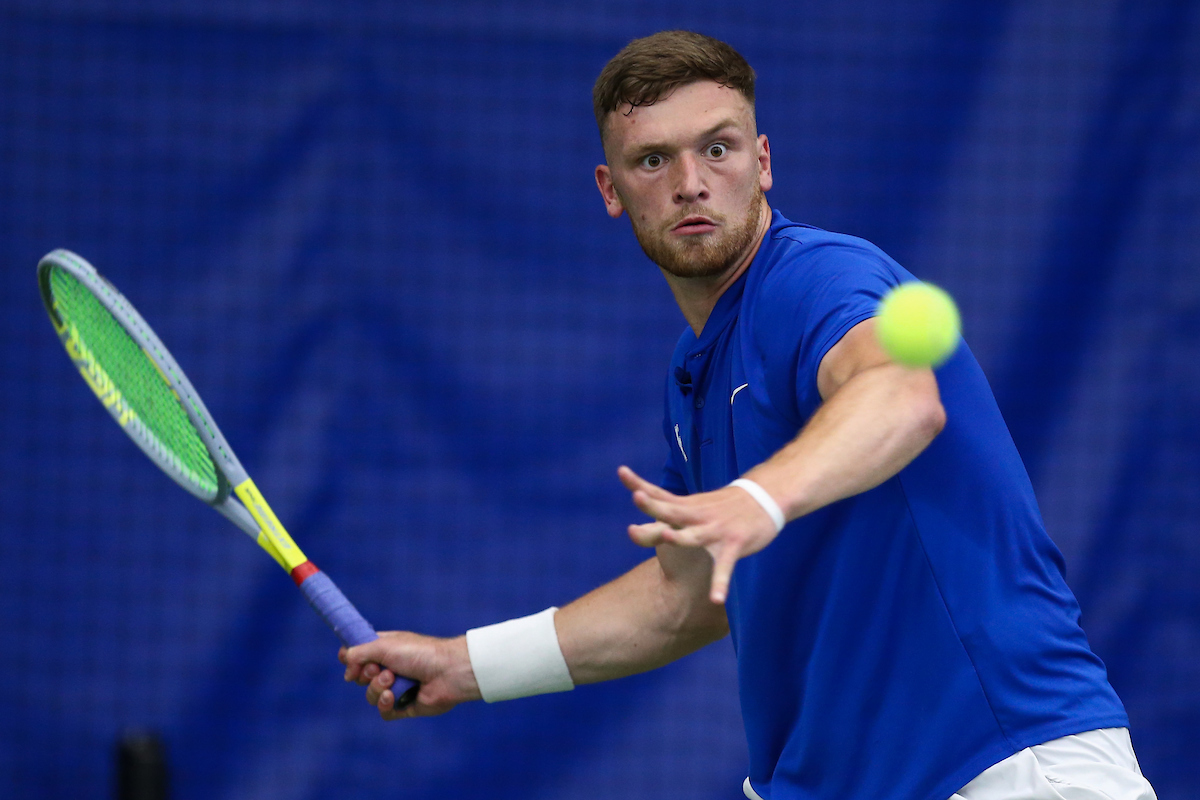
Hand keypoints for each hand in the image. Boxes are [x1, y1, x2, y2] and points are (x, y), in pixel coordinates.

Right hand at [339, 632, 480, 719]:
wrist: (448, 671)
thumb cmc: (419, 653)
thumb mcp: (384, 645)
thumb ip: (359, 653)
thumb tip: (345, 665)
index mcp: (386, 649)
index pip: (359, 655)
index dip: (351, 660)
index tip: (349, 661)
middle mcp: (390, 667)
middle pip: (361, 677)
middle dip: (365, 675)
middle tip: (378, 669)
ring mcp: (397, 688)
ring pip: (371, 695)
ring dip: (377, 688)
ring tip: (392, 680)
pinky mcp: (404, 706)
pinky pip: (384, 711)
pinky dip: (385, 704)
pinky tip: (393, 697)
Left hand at [618, 466, 782, 603]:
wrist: (765, 497)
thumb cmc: (721, 507)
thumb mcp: (694, 509)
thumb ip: (665, 521)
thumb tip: (634, 532)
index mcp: (687, 506)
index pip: (659, 494)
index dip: (639, 484)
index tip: (621, 471)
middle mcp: (698, 516)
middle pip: (671, 511)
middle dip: (654, 506)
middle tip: (637, 497)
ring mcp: (716, 530)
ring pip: (694, 535)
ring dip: (680, 536)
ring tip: (666, 537)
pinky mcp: (735, 544)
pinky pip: (725, 566)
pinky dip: (720, 582)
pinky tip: (716, 599)